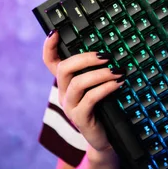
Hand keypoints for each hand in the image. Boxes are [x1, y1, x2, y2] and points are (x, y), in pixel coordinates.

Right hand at [42, 30, 125, 152]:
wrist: (106, 136)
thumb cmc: (104, 106)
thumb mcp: (97, 85)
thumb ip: (97, 69)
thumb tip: (109, 49)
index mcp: (65, 82)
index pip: (50, 62)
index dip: (49, 47)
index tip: (55, 32)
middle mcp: (63, 93)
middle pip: (63, 68)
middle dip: (85, 58)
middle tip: (106, 56)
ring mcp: (70, 106)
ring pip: (78, 83)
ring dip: (100, 74)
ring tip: (118, 71)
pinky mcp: (80, 118)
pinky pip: (90, 98)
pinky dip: (106, 88)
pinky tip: (118, 84)